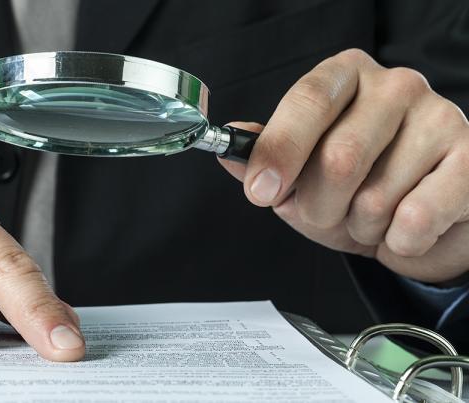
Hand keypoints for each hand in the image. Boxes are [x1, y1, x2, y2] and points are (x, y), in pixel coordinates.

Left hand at [220, 49, 468, 284]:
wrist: (422, 220)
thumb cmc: (357, 188)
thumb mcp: (300, 175)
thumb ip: (265, 159)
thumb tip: (230, 148)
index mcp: (345, 77)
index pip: (307, 100)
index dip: (280, 150)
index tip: (260, 191)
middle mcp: (395, 86)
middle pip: (339, 158)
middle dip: (319, 207)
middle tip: (327, 213)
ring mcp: (441, 118)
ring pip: (375, 198)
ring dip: (360, 228)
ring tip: (373, 216)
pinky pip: (416, 220)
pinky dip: (398, 242)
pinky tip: (406, 227)